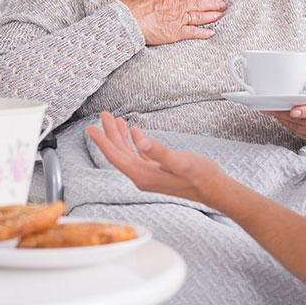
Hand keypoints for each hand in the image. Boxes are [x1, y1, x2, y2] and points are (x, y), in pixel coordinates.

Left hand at [87, 111, 223, 202]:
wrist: (214, 189)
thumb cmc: (200, 177)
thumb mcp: (180, 162)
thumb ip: (159, 152)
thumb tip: (141, 141)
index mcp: (143, 175)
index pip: (116, 156)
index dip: (102, 141)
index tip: (91, 128)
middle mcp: (142, 177)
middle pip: (119, 153)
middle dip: (109, 134)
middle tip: (103, 116)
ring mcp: (149, 175)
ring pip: (128, 153)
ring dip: (120, 136)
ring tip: (115, 120)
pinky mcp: (157, 172)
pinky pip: (139, 156)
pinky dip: (134, 142)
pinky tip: (134, 133)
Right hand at [120, 0, 226, 44]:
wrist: (128, 22)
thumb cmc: (130, 9)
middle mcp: (176, 7)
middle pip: (198, 4)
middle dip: (212, 4)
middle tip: (223, 4)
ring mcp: (177, 19)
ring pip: (198, 17)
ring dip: (211, 16)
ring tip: (220, 15)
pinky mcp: (175, 33)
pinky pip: (192, 32)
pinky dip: (203, 33)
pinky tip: (211, 33)